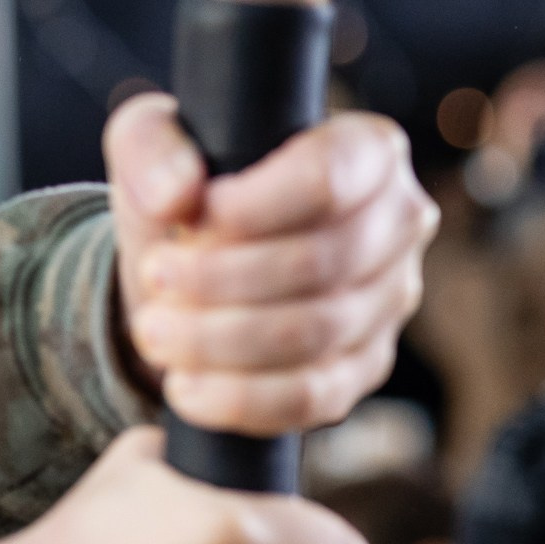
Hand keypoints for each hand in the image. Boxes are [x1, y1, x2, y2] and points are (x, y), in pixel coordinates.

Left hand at [107, 94, 437, 434]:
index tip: (193, 218)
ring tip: (155, 328)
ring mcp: (387, 302)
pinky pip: (311, 397)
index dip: (256, 206)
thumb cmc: (183, 193)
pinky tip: (186, 386)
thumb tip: (176, 194)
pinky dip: (239, 398)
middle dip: (220, 278)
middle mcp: (395, 224)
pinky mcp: (362, 368)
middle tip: (156, 277)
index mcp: (365, 151)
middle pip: (319, 262)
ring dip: (218, 339)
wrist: (183, 269)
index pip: (330, 177)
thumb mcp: (149, 145)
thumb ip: (150, 148)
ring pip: (313, 334)